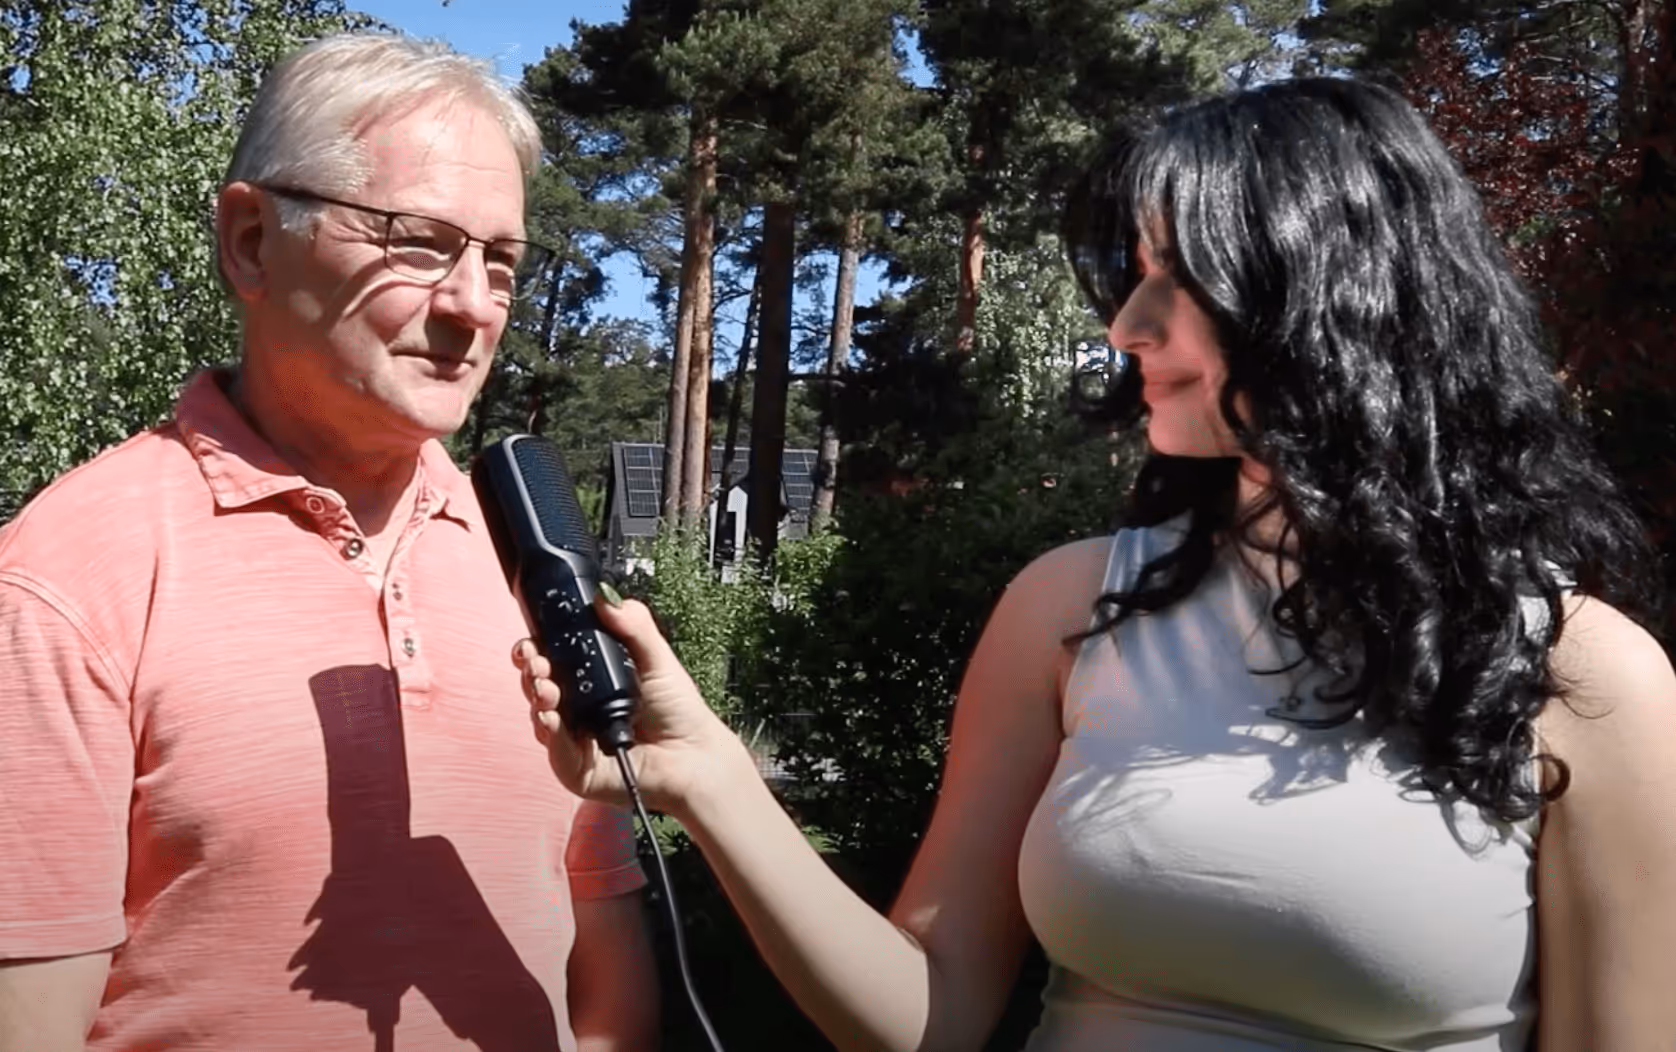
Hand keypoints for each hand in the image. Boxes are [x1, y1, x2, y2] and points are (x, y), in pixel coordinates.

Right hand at [511, 596, 747, 814]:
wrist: (695, 756)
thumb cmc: (679, 712)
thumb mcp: (657, 657)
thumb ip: (632, 624)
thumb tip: (605, 596)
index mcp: (592, 680)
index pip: (551, 660)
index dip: (536, 649)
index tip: (532, 641)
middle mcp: (578, 708)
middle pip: (538, 685)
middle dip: (532, 670)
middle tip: (537, 663)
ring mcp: (574, 739)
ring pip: (540, 715)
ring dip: (537, 697)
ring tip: (547, 688)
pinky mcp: (577, 768)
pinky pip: (555, 750)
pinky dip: (549, 732)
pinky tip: (550, 718)